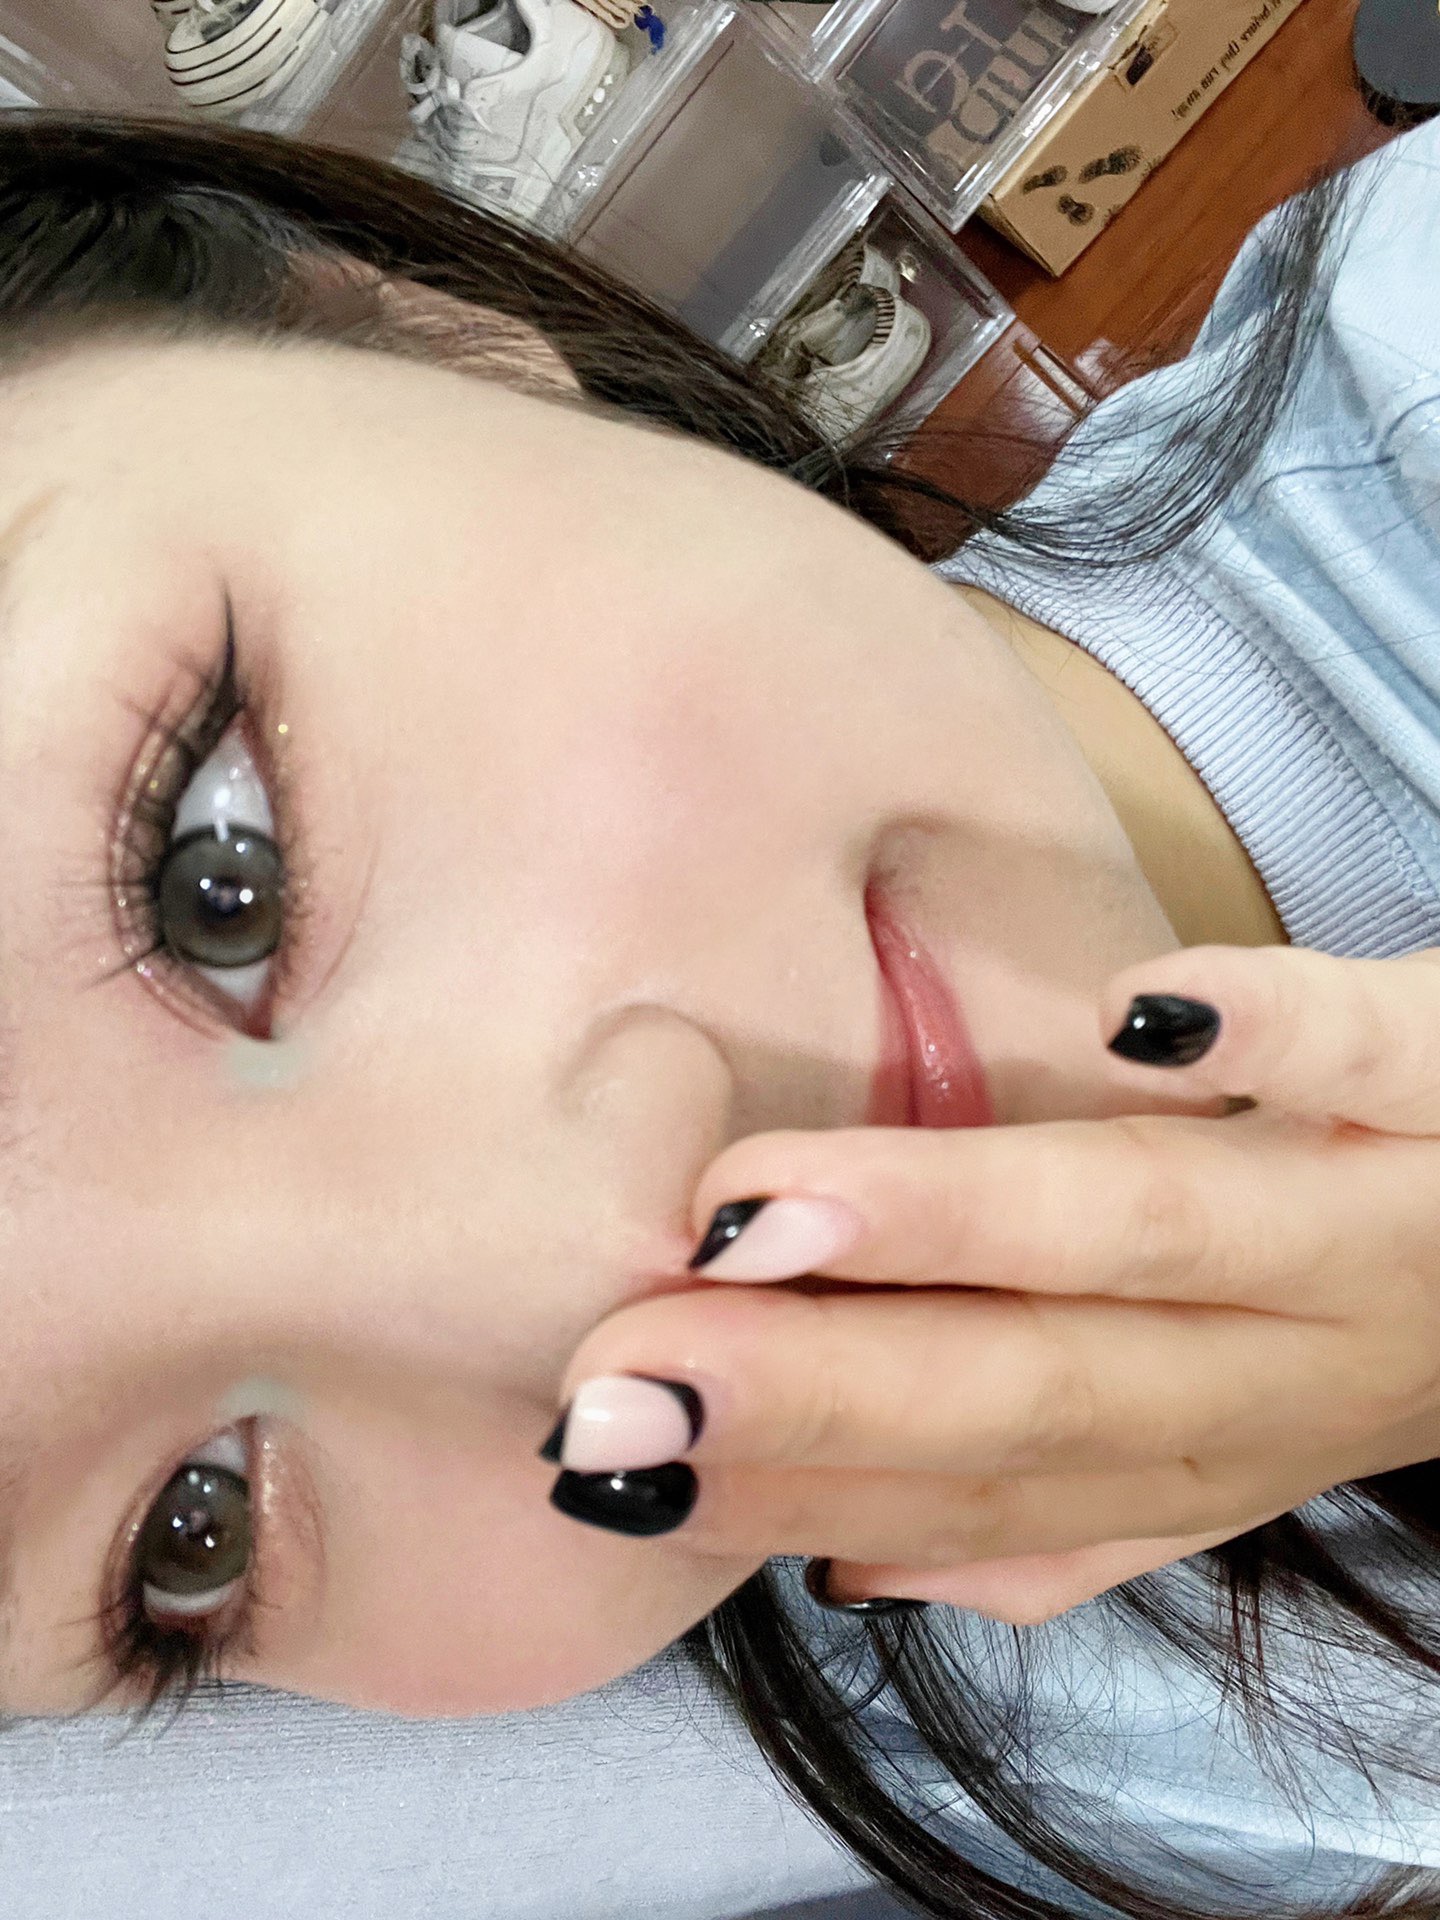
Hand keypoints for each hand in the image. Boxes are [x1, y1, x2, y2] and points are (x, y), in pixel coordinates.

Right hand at [547, 945, 1439, 1624]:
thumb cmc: (1379, 1314)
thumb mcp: (1223, 1434)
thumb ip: (1052, 1506)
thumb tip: (849, 1568)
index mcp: (1216, 1440)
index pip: (984, 1488)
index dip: (797, 1486)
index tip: (610, 1468)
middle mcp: (1301, 1367)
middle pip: (1047, 1390)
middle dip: (821, 1392)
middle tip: (625, 1378)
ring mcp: (1395, 1228)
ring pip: (1171, 1235)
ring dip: (968, 1227)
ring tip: (769, 1212)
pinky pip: (1385, 1061)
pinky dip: (1276, 1039)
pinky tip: (1140, 1016)